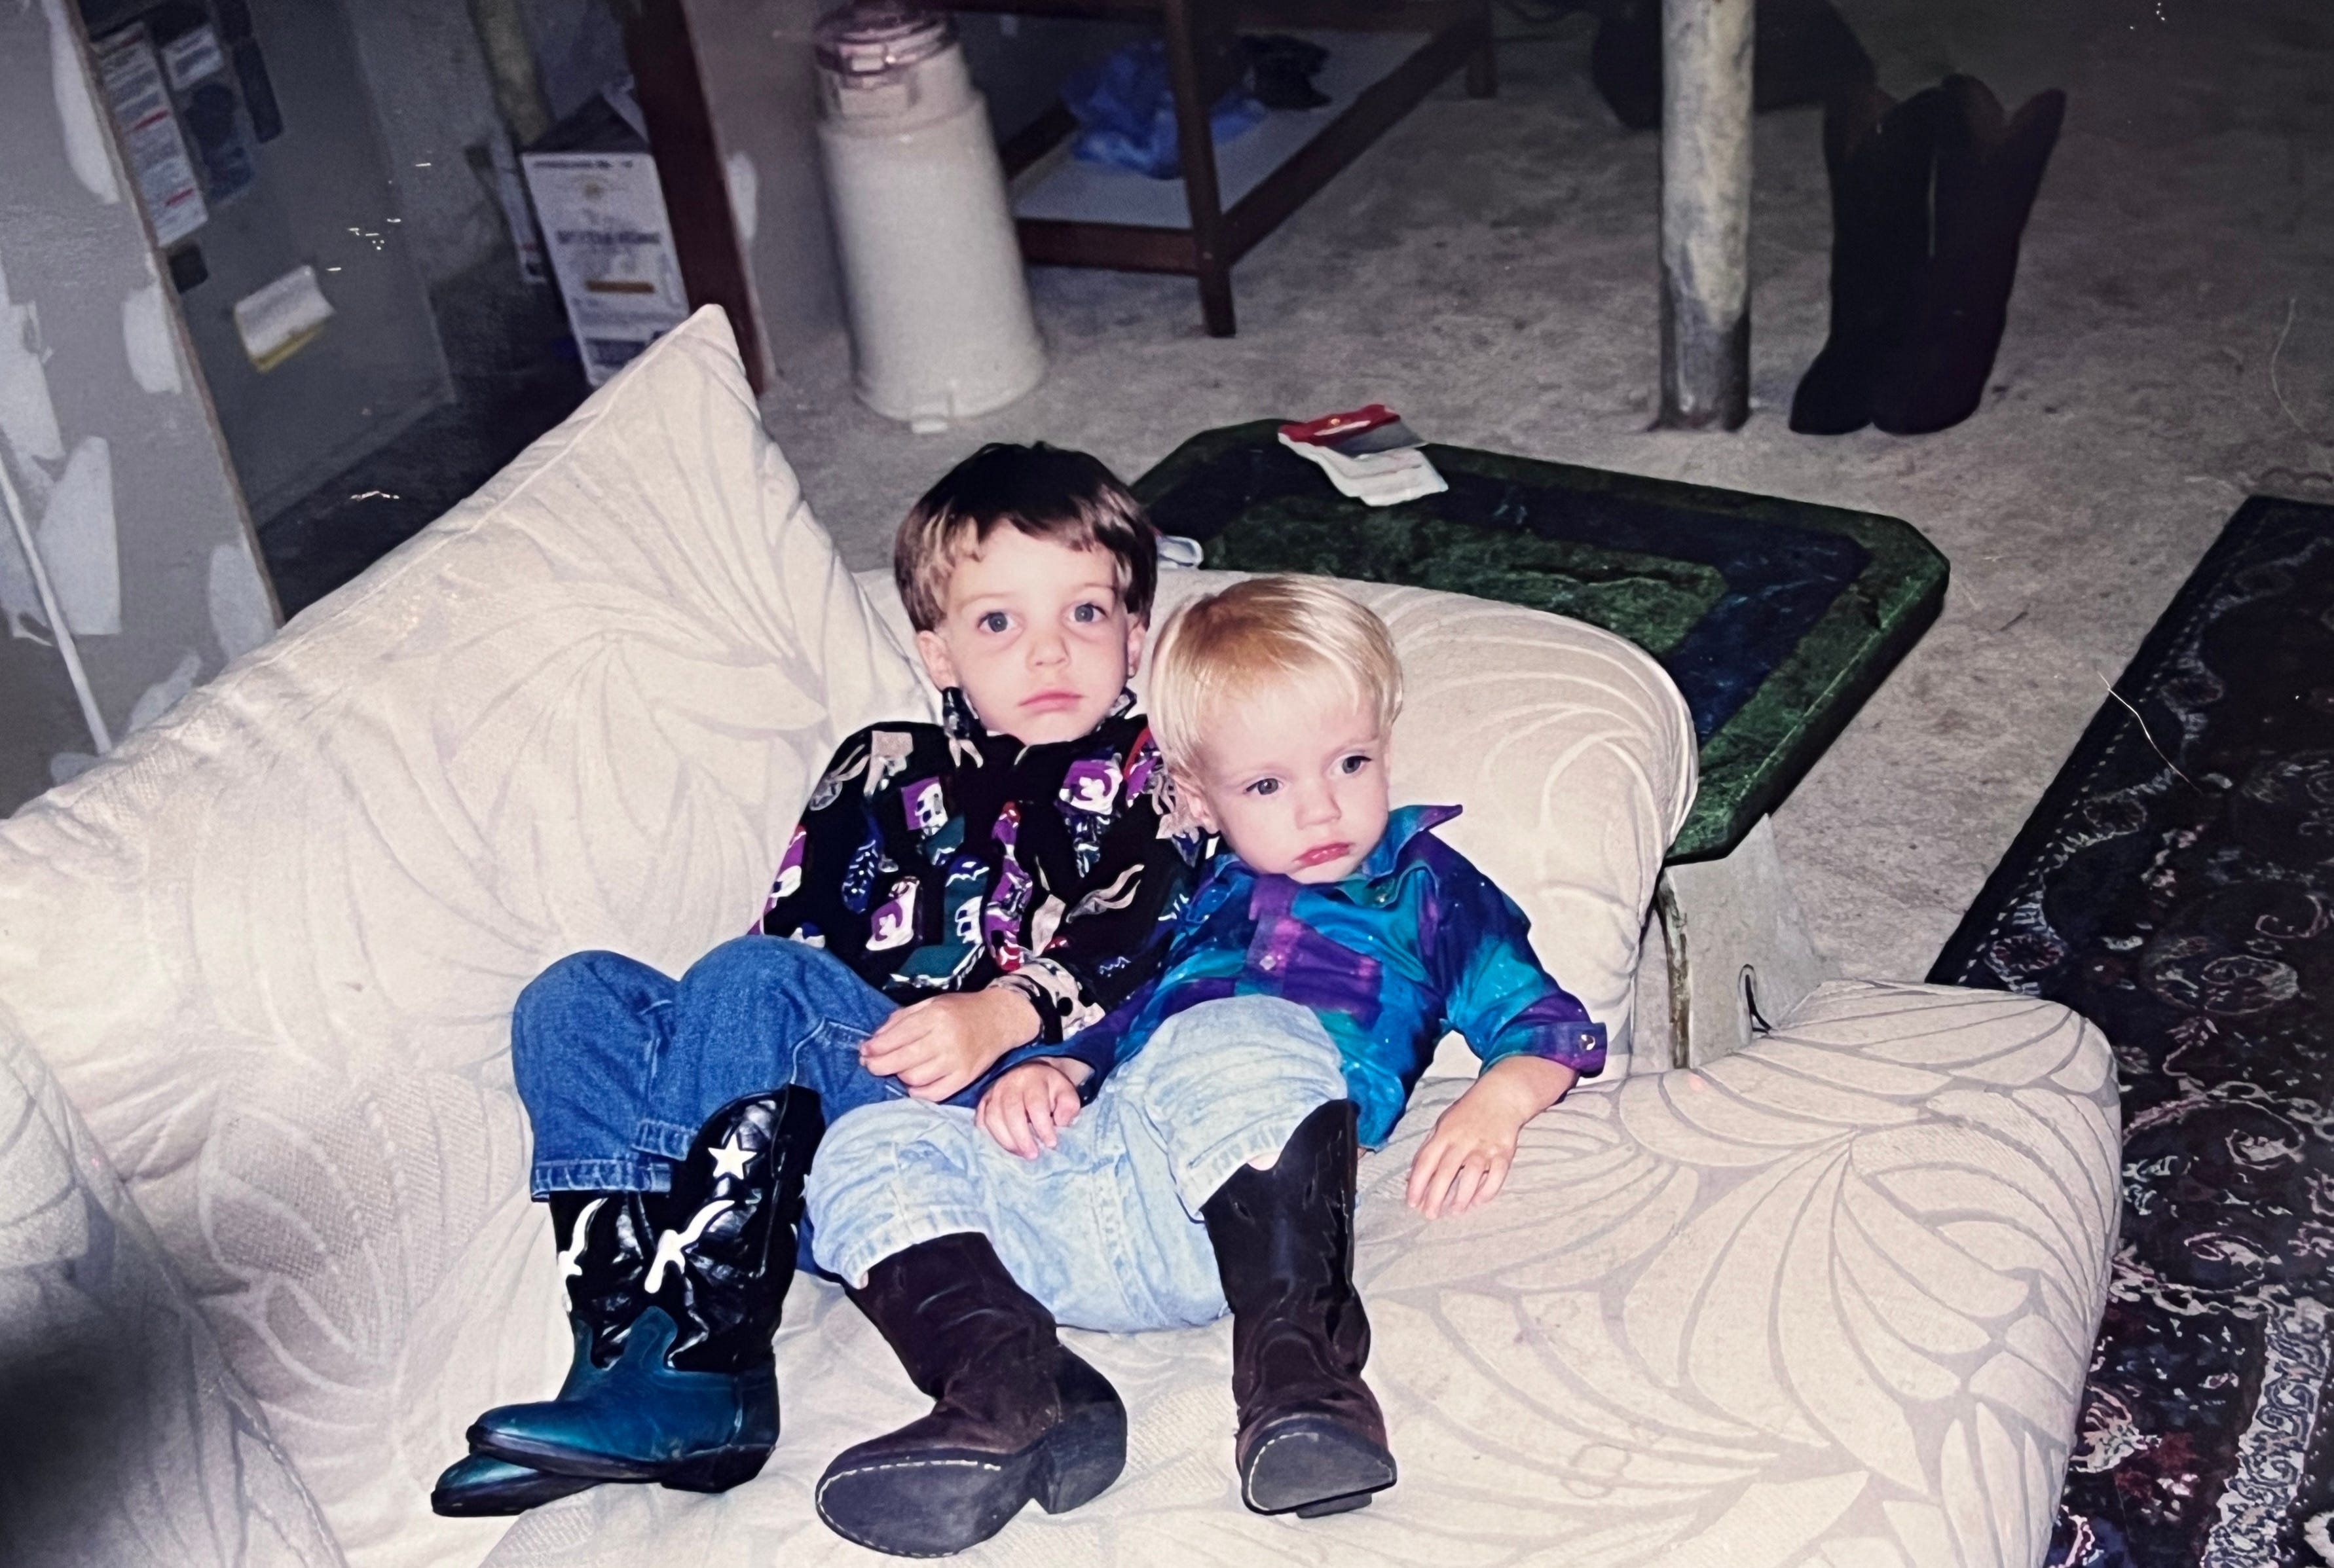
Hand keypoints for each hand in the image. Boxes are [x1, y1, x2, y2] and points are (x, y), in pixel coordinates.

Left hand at [860, 989, 1040, 1101]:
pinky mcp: (965, 1078)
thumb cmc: (961, 1010)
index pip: (897, 1037)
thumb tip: (875, 1039)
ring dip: (900, 1076)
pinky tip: (915, 1083)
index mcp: (936, 1017)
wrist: (999, 1019)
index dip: (875, 1047)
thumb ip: (902, 1019)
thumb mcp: (931, 1003)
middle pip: (902, 1061)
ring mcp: (956, 1061)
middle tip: (871, 1065)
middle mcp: (946, 1039)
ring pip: (914, 1079)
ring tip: (901, 1068)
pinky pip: (934, 1094)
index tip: (864, 1051)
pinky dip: (919, 1092)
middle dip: (879, 1065)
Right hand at [975, 1059, 1087, 1157]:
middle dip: (1021, 1137)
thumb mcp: (1067, 1094)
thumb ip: (1068, 1108)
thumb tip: (1060, 1123)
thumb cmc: (1051, 1090)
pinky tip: (1002, 1147)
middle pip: (1011, 1111)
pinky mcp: (984, 1101)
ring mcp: (994, 1092)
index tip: (1051, 1144)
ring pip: (993, 1117)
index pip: (1036, 1105)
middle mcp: (1010, 1084)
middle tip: (1032, 1155)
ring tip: (1019, 1154)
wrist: (1032, 1074)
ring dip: (1005, 1140)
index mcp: (1034, 1080)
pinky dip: (989, 1136)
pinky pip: (981, 1120)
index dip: (1043, 1127)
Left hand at [1405, 1055, 1577, 1218]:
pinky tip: (1477, 1202)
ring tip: (1453, 1211)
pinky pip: (1496, 1176)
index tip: (1412, 1203)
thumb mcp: (1441, 1124)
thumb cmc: (1467, 1113)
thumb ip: (1426, 1150)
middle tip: (1430, 1215)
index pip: (1426, 1162)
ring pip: (1471, 1176)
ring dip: (1461, 1197)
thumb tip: (1409, 1177)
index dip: (1417, 1184)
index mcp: (1444, 1134)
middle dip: (1435, 1196)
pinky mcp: (1504, 1153)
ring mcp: (1484, 1147)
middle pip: (1446, 1172)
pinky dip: (1487, 1191)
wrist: (1501, 1097)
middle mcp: (1463, 1141)